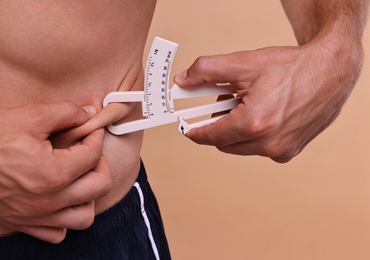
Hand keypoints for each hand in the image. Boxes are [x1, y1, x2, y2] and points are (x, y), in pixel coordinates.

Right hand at [0, 102, 109, 242]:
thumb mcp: (27, 116)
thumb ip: (65, 113)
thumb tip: (89, 114)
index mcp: (54, 173)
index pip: (93, 154)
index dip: (96, 136)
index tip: (91, 128)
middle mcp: (50, 200)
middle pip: (99, 186)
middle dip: (100, 164)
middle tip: (88, 151)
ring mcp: (38, 216)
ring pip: (84, 216)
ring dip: (89, 196)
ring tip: (79, 178)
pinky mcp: (24, 224)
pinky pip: (58, 232)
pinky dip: (65, 218)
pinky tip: (60, 199)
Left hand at [174, 41, 361, 162]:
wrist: (331, 71)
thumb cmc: (293, 67)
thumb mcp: (244, 63)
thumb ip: (207, 71)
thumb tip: (184, 80)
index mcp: (255, 123)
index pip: (211, 136)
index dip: (196, 131)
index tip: (187, 129)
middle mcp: (269, 143)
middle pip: (224, 143)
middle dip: (219, 125)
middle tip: (224, 103)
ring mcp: (282, 150)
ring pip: (241, 147)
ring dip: (236, 130)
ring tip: (247, 105)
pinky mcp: (290, 151)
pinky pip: (259, 148)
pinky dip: (254, 135)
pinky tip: (263, 114)